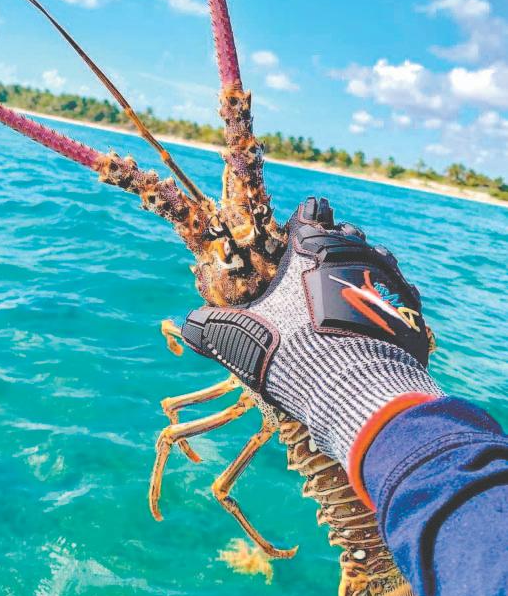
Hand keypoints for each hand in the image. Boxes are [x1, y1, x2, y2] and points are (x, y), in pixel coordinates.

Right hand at [181, 197, 441, 465]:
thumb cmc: (289, 349)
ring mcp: (387, 275)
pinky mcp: (409, 305)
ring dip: (363, 267)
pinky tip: (375, 319)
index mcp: (310, 248)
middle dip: (335, 245)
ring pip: (377, 255)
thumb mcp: (239, 338)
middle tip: (320, 272)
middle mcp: (353, 251)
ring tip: (349, 293)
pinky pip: (399, 290)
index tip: (299, 237)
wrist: (352, 383)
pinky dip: (386, 299)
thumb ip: (210, 327)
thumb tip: (185, 326)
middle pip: (347, 232)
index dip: (305, 221)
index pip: (311, 212)